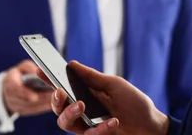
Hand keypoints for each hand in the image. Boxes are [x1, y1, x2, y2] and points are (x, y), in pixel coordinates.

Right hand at [3, 60, 52, 116]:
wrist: (8, 87)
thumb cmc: (18, 74)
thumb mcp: (22, 67)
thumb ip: (30, 68)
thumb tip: (39, 72)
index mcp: (9, 82)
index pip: (15, 89)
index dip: (25, 93)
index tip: (35, 96)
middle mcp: (10, 96)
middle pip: (25, 100)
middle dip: (40, 98)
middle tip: (52, 96)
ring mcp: (14, 105)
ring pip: (30, 107)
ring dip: (43, 104)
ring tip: (55, 99)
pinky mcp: (21, 110)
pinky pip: (32, 111)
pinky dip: (42, 107)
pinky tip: (51, 103)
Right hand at [38, 61, 168, 134]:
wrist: (151, 126)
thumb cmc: (135, 103)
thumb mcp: (115, 85)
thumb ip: (92, 77)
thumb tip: (72, 63)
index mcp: (87, 93)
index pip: (64, 86)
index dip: (49, 79)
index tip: (39, 70)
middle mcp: (84, 109)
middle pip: (58, 107)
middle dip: (55, 100)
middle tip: (61, 92)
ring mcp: (88, 125)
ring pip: (65, 123)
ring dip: (70, 114)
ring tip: (82, 105)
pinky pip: (88, 134)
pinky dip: (100, 128)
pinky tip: (112, 121)